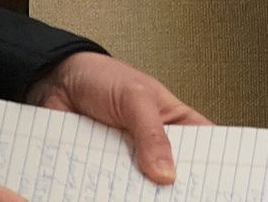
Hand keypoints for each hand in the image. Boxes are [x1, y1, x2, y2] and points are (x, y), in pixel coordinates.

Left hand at [26, 52, 209, 184]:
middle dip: (169, 190)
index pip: (203, 149)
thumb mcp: (135, 98)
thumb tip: (167, 174)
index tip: (212, 187)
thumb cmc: (103, 78)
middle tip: (166, 197)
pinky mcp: (101, 172)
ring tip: (133, 197)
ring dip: (136, 195)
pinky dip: (105, 193)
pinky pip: (107, 188)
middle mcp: (154, 148)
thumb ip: (152, 134)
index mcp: (175, 124)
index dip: (210, 167)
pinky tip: (103, 195)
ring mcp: (127, 163)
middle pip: (171, 177)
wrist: (55, 83)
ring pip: (138, 188)